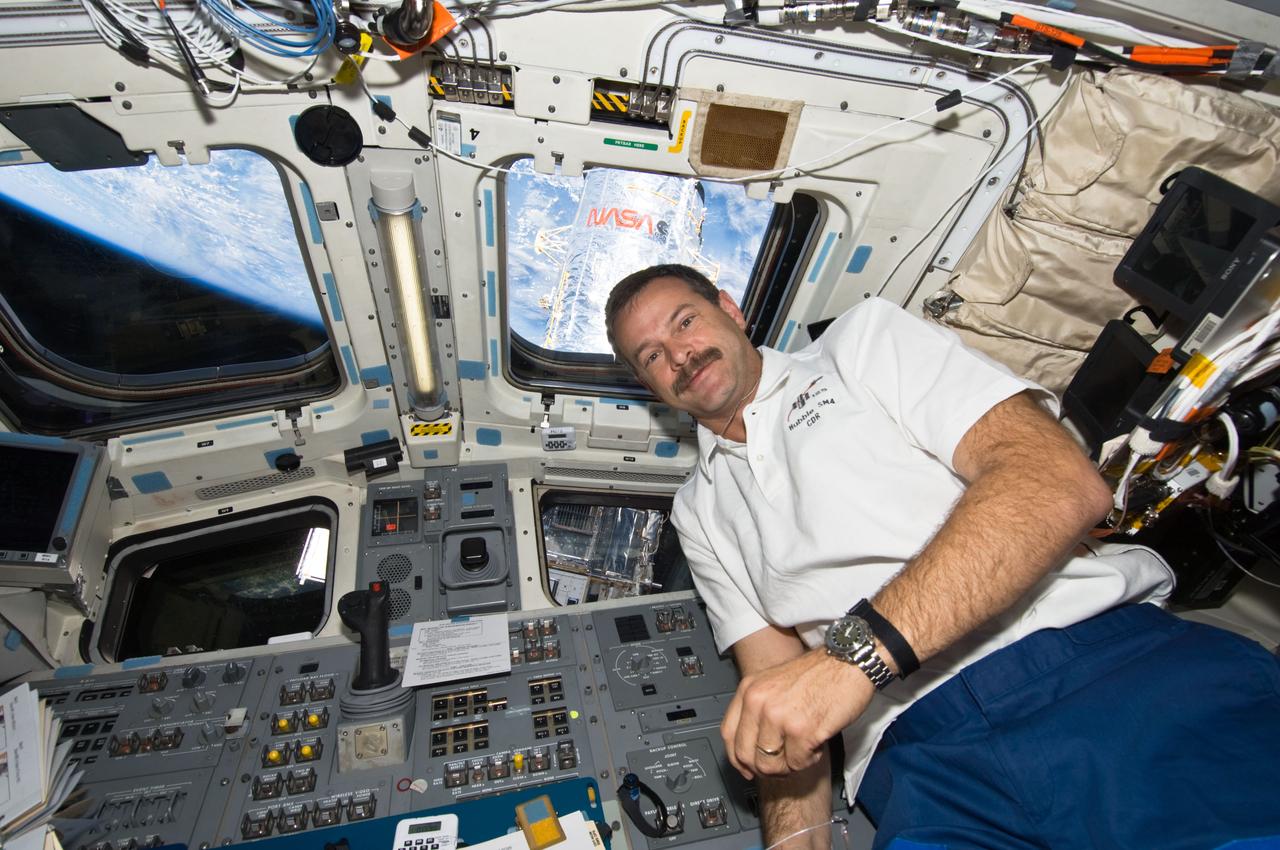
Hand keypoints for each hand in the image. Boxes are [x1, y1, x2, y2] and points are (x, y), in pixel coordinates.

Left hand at [721, 647, 874, 777]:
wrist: (848, 662)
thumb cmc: (818, 673)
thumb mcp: (773, 682)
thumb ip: (757, 709)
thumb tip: (750, 745)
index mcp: (749, 689)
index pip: (728, 734)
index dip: (737, 758)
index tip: (746, 768)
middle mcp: (759, 701)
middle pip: (747, 755)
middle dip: (765, 767)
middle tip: (781, 764)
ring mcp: (778, 716)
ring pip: (771, 765)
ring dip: (789, 763)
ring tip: (803, 747)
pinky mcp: (802, 730)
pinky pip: (797, 763)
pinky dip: (809, 759)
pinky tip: (816, 742)